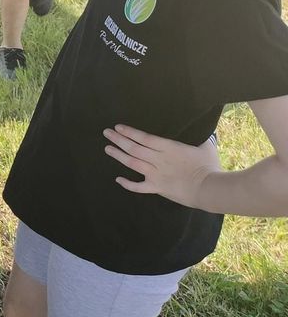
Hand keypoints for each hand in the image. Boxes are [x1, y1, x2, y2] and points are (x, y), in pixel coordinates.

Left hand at [103, 124, 221, 208]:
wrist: (210, 189)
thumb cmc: (209, 167)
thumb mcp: (205, 147)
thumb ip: (201, 138)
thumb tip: (204, 131)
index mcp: (169, 148)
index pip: (144, 138)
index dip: (130, 132)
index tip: (118, 127)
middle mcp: (159, 159)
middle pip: (134, 148)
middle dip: (119, 140)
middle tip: (106, 133)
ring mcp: (156, 174)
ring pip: (133, 163)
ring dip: (119, 156)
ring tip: (107, 148)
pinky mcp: (157, 188)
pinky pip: (139, 187)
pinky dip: (128, 184)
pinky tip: (118, 179)